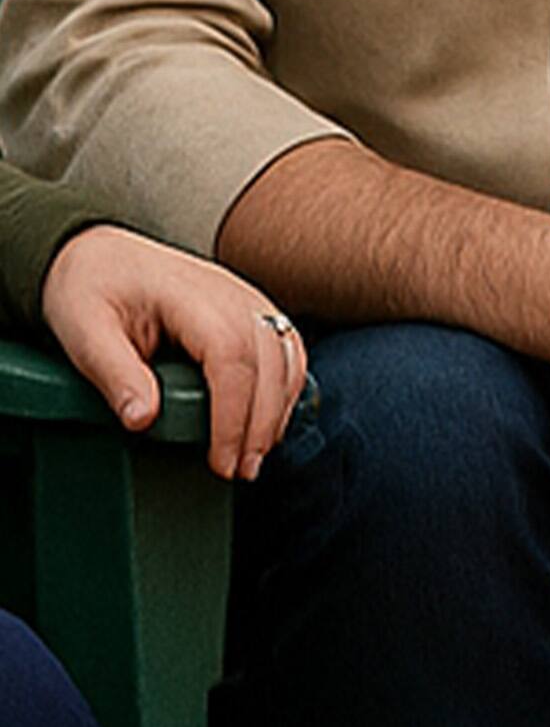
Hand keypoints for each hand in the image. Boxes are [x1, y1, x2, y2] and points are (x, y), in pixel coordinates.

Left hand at [39, 224, 306, 482]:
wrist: (102, 256)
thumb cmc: (93, 287)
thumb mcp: (82, 328)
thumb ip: (113, 372)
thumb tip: (143, 419)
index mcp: (189, 294)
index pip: (231, 359)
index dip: (233, 418)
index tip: (221, 460)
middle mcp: (231, 294)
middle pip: (270, 367)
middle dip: (259, 428)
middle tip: (240, 470)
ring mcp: (250, 302)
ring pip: (288, 363)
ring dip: (276, 416)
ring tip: (252, 456)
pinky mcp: (258, 314)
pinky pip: (291, 357)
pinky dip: (284, 395)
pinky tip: (265, 424)